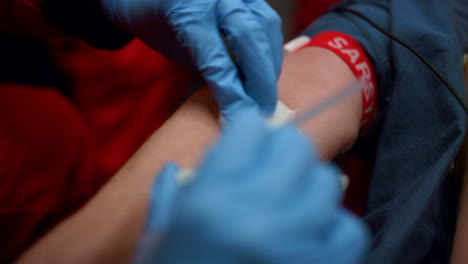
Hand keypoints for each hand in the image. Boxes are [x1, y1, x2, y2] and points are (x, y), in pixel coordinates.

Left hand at [100, 0, 282, 116]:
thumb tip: (239, 102)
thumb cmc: (159, 26)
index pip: (217, 60)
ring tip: (266, 92)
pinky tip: (268, 70)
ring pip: (266, 26)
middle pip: (250, 37)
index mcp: (188, 13)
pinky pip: (268, 21)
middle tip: (264, 109)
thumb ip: (209, 71)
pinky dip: (271, 47)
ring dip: (271, 63)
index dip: (232, 92)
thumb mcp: (176, 51)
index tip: (240, 116)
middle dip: (261, 78)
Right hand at [134, 109, 368, 263]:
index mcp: (211, 195)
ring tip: (293, 206)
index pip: (251, 126)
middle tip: (272, 174)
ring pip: (327, 181)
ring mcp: (294, 241)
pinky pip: (349, 228)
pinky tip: (313, 237)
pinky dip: (334, 228)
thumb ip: (169, 197)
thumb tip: (177, 168)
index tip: (248, 149)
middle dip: (283, 154)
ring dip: (309, 188)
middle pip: (296, 145)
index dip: (250, 135)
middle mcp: (256, 210)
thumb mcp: (159, 238)